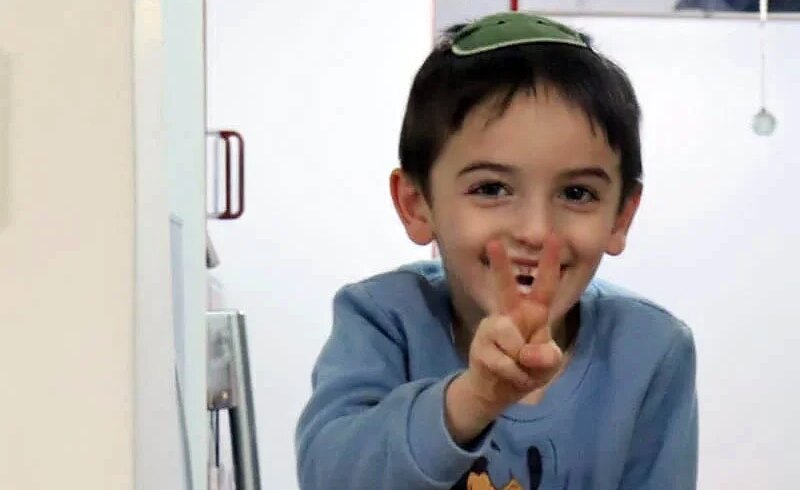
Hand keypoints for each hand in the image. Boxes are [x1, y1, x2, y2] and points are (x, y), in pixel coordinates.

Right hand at [445, 234, 563, 442]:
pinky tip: (509, 376)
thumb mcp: (548, 365)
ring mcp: (493, 328)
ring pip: (510, 336)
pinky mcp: (480, 346)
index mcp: (532, 312)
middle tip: (493, 243)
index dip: (550, 263)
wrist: (498, 390)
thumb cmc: (527, 369)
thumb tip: (529, 353)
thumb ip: (547, 357)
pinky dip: (513, 374)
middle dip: (500, 265)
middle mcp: (510, 314)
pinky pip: (504, 361)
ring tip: (520, 369)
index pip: (544, 285)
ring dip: (521, 361)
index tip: (554, 237)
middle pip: (505, 287)